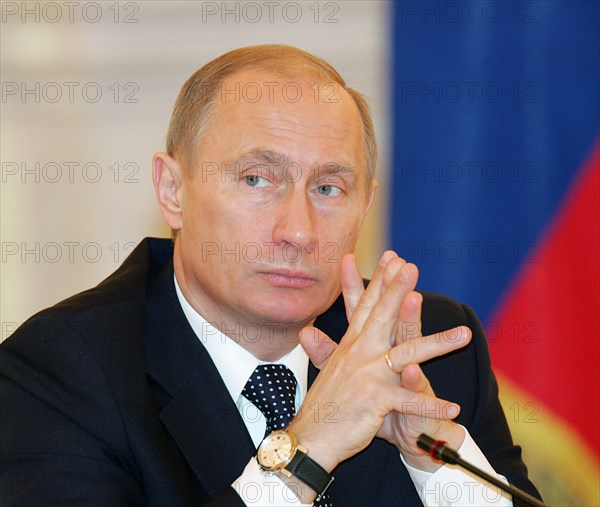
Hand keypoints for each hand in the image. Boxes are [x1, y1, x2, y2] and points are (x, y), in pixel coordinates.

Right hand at [290, 251, 469, 474]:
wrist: (311, 439)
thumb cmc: (323, 407)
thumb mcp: (326, 372)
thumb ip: (323, 349)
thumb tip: (306, 332)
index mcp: (351, 347)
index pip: (366, 307)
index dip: (380, 282)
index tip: (392, 259)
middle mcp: (358, 355)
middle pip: (382, 316)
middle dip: (398, 290)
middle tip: (411, 267)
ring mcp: (367, 376)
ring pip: (407, 354)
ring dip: (438, 344)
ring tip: (464, 335)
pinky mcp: (375, 401)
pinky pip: (409, 402)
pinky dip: (432, 406)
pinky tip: (454, 407)